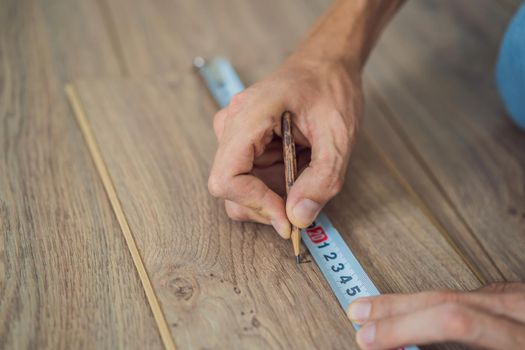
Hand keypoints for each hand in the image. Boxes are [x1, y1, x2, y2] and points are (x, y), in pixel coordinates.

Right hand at [208, 54, 362, 237]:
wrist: (326, 65)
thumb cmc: (331, 88)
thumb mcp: (338, 136)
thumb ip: (321, 180)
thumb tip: (298, 218)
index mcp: (249, 116)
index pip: (226, 178)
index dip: (255, 204)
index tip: (287, 217)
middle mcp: (232, 125)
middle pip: (230, 188)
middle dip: (265, 205)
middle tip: (302, 204)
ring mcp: (234, 134)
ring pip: (238, 188)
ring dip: (270, 197)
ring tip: (303, 177)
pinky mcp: (243, 142)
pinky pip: (249, 178)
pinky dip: (272, 187)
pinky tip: (295, 170)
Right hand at [347, 282, 524, 348]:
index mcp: (522, 339)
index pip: (455, 322)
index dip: (405, 329)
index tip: (372, 339)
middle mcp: (519, 310)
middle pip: (445, 299)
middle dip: (395, 309)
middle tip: (360, 318)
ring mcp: (515, 298)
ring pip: (450, 292)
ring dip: (405, 303)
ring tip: (373, 308)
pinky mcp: (510, 294)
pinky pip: (463, 296)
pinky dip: (430, 303)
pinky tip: (409, 307)